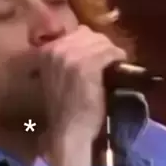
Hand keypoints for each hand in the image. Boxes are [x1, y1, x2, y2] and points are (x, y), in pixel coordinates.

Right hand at [38, 25, 125, 165]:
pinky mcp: (87, 65)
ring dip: (111, 54)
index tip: (98, 58)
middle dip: (101, 47)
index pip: (76, 34)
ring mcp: (71, 55)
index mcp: (46, 51)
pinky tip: (120, 70)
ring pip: (101, 42)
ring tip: (114, 68)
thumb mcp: (57, 78)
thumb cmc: (65, 109)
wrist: (69, 131)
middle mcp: (56, 49)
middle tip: (109, 64)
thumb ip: (66, 60)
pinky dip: (117, 59)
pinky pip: (109, 53)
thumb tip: (88, 48)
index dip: (91, 45)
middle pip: (89, 35)